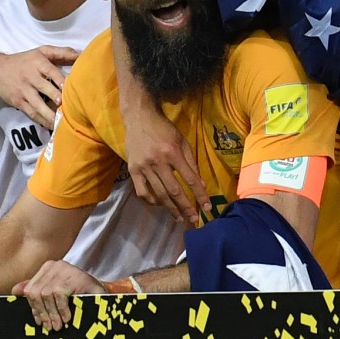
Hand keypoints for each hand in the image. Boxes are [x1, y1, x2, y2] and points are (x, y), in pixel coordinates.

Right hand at [0, 46, 79, 129]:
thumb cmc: (25, 60)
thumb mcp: (41, 51)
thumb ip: (62, 52)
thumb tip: (81, 55)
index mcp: (38, 63)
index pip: (52, 72)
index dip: (62, 81)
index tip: (72, 89)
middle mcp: (30, 77)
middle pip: (46, 89)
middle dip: (58, 99)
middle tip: (70, 108)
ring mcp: (24, 91)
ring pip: (39, 105)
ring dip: (51, 115)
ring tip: (63, 123)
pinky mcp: (19, 102)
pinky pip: (32, 113)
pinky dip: (42, 121)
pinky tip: (52, 126)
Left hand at [13, 260, 103, 330]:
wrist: (103, 295)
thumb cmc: (78, 295)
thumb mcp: (55, 293)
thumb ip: (36, 290)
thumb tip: (15, 291)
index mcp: (48, 268)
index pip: (31, 289)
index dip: (34, 307)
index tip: (39, 321)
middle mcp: (55, 265)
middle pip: (36, 292)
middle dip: (42, 312)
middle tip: (49, 327)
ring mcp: (66, 269)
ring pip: (46, 295)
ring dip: (52, 314)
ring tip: (58, 326)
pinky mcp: (75, 277)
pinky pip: (59, 295)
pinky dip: (62, 309)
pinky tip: (67, 318)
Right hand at [124, 107, 208, 224]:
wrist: (139, 118)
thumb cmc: (164, 129)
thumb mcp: (182, 141)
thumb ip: (191, 162)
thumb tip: (200, 185)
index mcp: (173, 152)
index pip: (190, 179)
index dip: (200, 195)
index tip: (207, 207)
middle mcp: (158, 161)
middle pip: (174, 191)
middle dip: (186, 207)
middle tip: (193, 220)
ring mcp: (143, 167)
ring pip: (158, 194)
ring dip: (170, 208)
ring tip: (179, 218)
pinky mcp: (132, 170)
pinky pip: (142, 191)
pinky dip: (151, 201)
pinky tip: (159, 205)